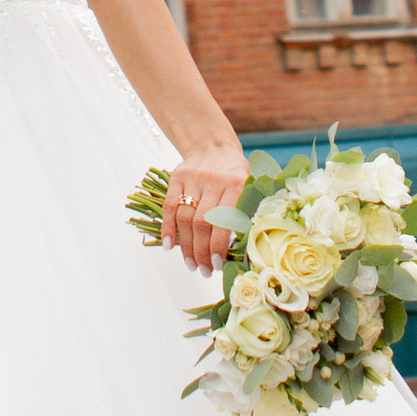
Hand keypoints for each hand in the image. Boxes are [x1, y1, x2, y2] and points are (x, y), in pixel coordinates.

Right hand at [162, 135, 246, 276]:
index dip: (218, 246)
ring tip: (191, 264)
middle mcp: (214, 180)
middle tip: (204, 270)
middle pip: (202, 223)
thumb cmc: (234, 173)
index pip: (224, 221)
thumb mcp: (248, 186)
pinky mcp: (177, 177)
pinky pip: (169, 206)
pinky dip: (168, 228)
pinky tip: (169, 245)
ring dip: (187, 246)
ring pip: (186, 218)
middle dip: (202, 252)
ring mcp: (193, 178)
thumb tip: (242, 249)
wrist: (213, 145)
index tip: (218, 264)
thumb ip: (245, 212)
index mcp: (237, 183)